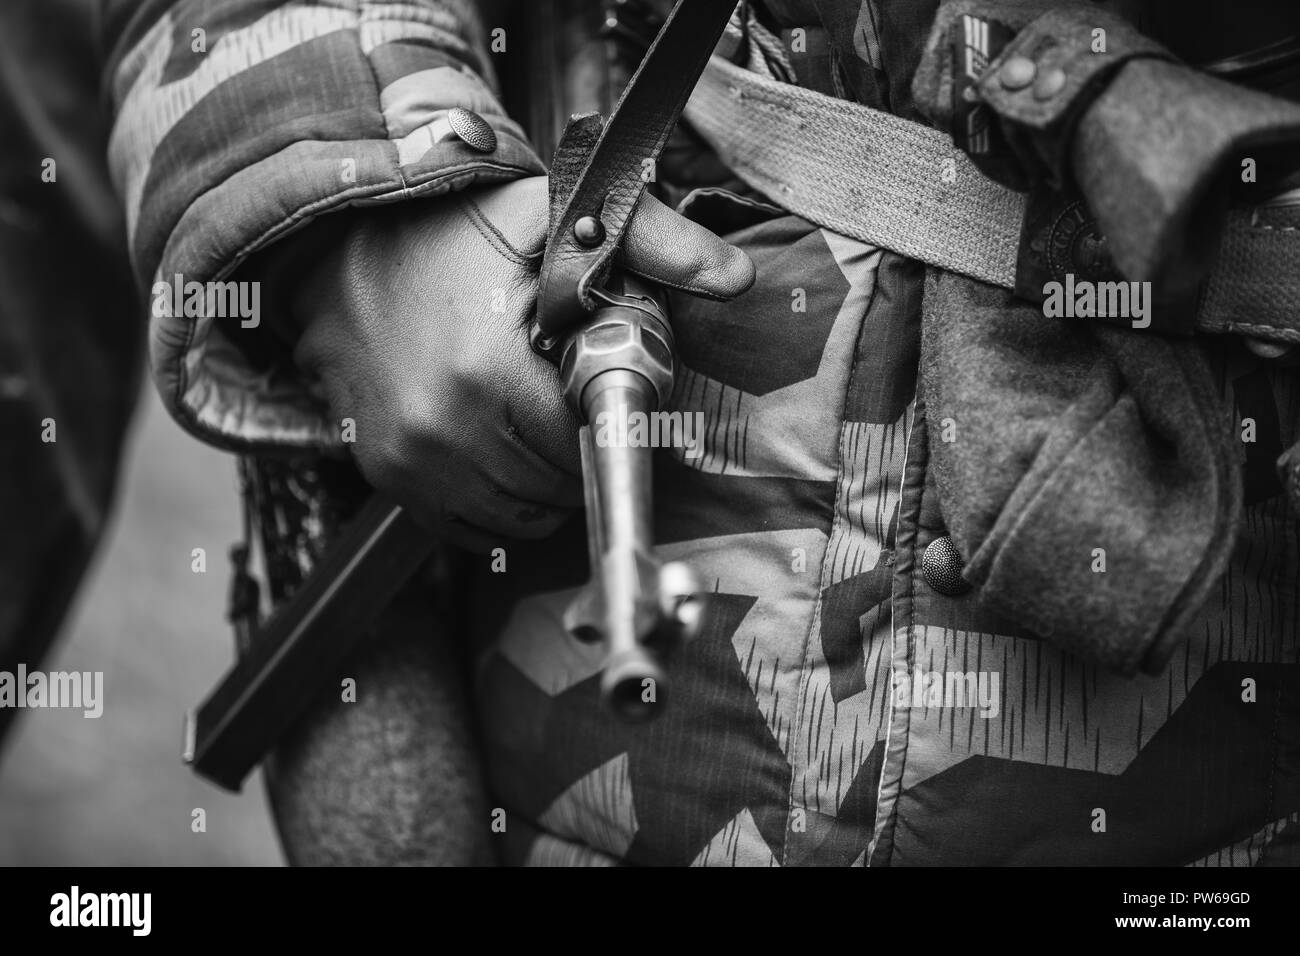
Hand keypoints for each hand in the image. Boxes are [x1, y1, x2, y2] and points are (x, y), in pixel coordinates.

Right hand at [288, 176, 753, 550]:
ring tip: (534, 420)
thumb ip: (654, 244)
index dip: (612, 417)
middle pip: (559, 487)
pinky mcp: (387, 475)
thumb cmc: (459, 229)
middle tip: (568, 397)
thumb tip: (738, 277)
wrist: (343, 242)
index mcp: (489, 371)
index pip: (591, 446)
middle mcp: (443, 429)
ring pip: (522, 516)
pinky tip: (500, 448)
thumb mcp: (556, 218)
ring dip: (546, 482)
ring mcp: (409, 460)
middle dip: (580, 449)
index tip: (603, 386)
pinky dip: (501, 503)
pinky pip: (473, 528)